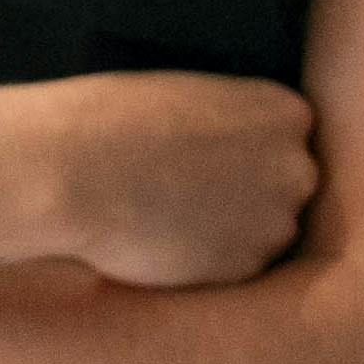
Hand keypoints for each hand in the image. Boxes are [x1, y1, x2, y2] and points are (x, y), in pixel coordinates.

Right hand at [45, 72, 320, 287]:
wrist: (67, 169)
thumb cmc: (110, 119)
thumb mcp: (187, 95)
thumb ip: (231, 121)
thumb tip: (238, 148)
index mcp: (286, 112)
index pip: (288, 135)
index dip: (243, 146)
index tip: (203, 149)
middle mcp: (296, 167)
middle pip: (286, 184)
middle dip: (246, 189)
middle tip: (184, 184)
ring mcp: (276, 221)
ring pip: (264, 230)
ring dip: (227, 227)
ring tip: (165, 210)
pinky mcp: (245, 267)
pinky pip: (235, 265)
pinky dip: (205, 258)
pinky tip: (160, 235)